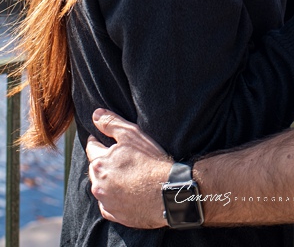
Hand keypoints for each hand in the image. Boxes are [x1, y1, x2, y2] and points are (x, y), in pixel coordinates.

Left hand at [86, 109, 171, 228]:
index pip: (92, 148)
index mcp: (99, 163)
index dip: (96, 142)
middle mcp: (97, 183)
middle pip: (95, 170)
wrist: (168, 192)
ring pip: (101, 187)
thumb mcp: (133, 135)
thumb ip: (111, 123)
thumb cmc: (151, 162)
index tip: (99, 140)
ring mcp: (105, 201)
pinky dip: (114, 199)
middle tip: (117, 160)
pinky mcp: (114, 214)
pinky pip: (109, 205)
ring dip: (107, 182)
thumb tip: (95, 114)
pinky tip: (127, 194)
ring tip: (124, 177)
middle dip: (102, 164)